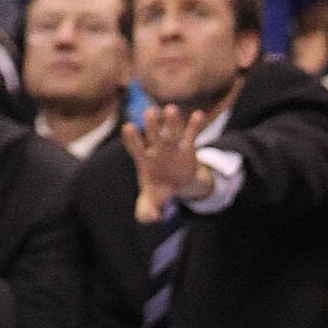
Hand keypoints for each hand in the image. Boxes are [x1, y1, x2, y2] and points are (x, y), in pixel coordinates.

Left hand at [124, 102, 211, 219]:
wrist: (177, 185)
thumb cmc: (158, 190)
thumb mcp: (151, 202)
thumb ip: (147, 210)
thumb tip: (152, 218)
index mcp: (143, 158)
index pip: (134, 146)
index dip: (132, 138)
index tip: (128, 128)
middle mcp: (156, 148)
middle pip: (152, 133)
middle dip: (152, 124)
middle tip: (151, 113)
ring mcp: (172, 145)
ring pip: (171, 129)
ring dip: (171, 120)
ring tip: (172, 110)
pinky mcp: (188, 146)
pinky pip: (191, 133)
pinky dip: (195, 124)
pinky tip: (198, 115)